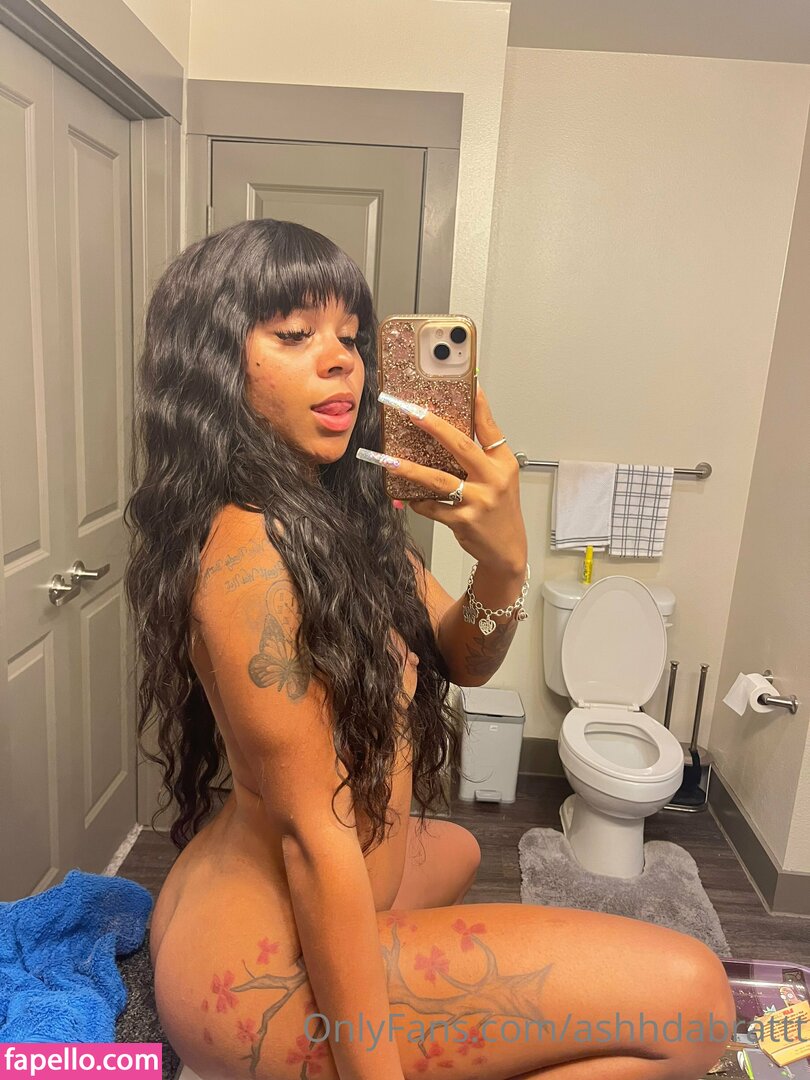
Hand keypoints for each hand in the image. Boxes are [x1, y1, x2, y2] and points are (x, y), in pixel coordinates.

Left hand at [393, 384, 527, 570]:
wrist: (507, 550)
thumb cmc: (499, 509)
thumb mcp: (500, 477)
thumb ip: (481, 453)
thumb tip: (453, 426)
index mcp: (503, 463)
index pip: (489, 428)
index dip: (478, 405)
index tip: (468, 383)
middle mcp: (493, 479)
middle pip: (460, 446)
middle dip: (433, 426)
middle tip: (410, 411)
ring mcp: (478, 501)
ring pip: (438, 480)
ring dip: (409, 469)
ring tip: (386, 460)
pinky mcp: (463, 521)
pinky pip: (431, 506)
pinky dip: (417, 501)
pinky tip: (406, 497)